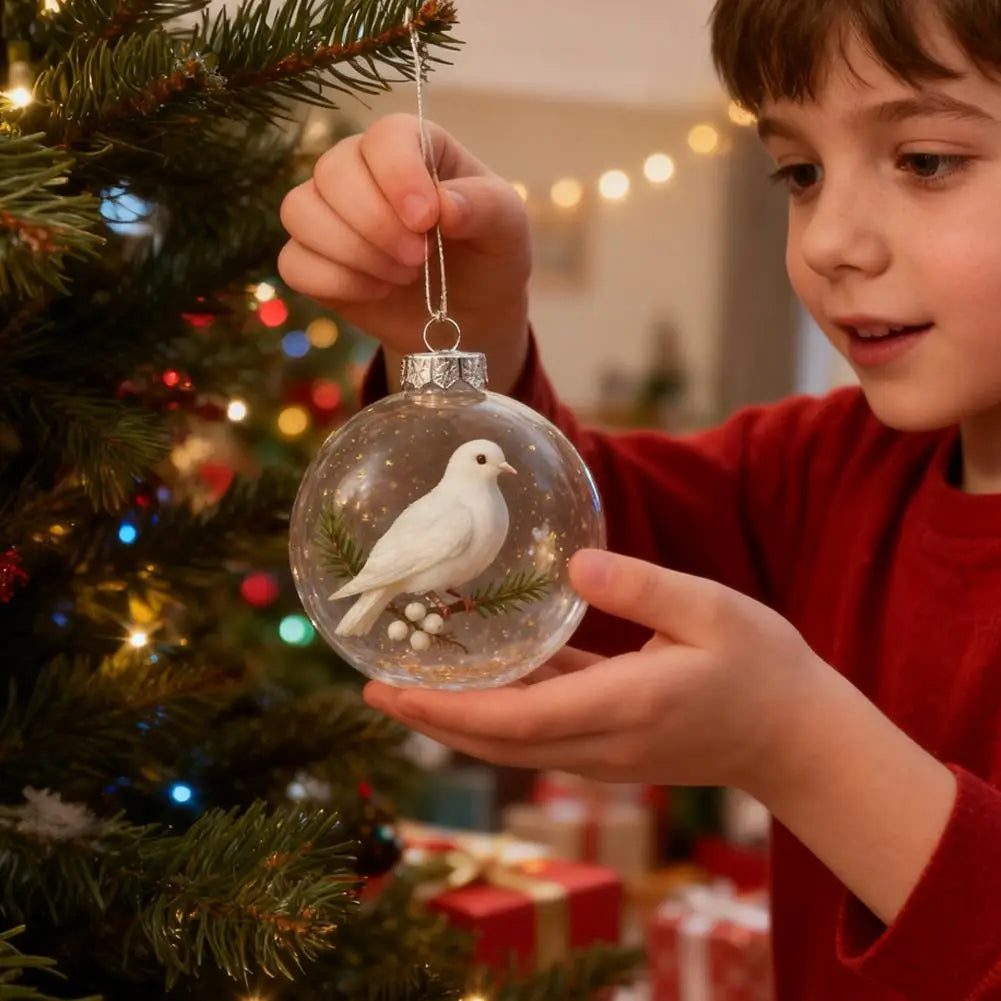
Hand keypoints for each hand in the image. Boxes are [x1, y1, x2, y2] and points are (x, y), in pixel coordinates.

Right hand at [278, 113, 532, 392]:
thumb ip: (484, 207)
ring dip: (354, 253)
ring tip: (401, 275)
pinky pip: (294, 262)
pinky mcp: (312, 259)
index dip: (398, 176)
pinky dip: (336, 282)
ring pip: (301, 212)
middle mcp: (361, 168)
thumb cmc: (488, 257)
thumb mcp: (508, 229)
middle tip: (418, 258)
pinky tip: (375, 291)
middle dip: (375, 224)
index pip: (385, 137)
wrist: (470, 313)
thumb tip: (445, 206)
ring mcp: (330, 213)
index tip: (427, 220)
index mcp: (412, 146)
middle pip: (333, 172)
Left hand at [363, 549, 827, 794]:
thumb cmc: (763, 668)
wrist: (797, 738)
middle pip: (496, 741)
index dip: (446, 711)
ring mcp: (605, 752)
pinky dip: (502, 710)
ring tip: (411, 681)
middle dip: (431, 718)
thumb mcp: (710, 610)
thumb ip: (641, 587)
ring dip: (458, 718)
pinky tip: (483, 674)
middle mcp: (602, 742)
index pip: (514, 719)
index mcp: (623, 706)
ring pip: (513, 741)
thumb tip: (575, 565)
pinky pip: (543, 730)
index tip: (390, 692)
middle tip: (373, 688)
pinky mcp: (612, 744)